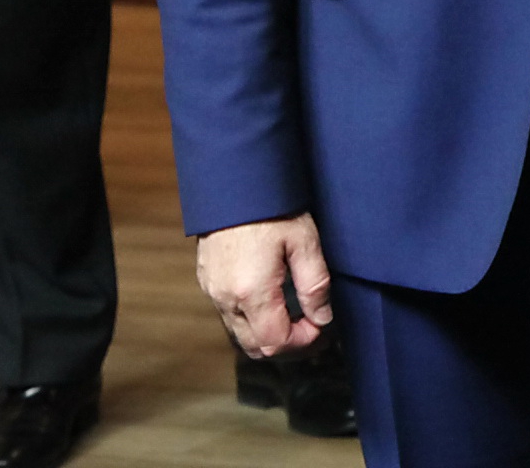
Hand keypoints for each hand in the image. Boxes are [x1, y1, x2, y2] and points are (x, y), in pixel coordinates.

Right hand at [195, 213, 332, 357]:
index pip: (276, 343)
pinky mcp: (207, 282)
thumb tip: (323, 317)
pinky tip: (275, 305)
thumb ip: (315, 284)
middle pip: (255, 347)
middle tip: (314, 331)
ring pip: (240, 335)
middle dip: (288, 346)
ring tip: (298, 319)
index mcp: (252, 292)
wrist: (233, 183)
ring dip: (269, 336)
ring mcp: (212, 292)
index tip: (323, 328)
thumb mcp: (305, 241)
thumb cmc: (272, 208)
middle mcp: (226, 299)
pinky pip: (229, 317)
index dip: (303, 343)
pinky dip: (253, 322)